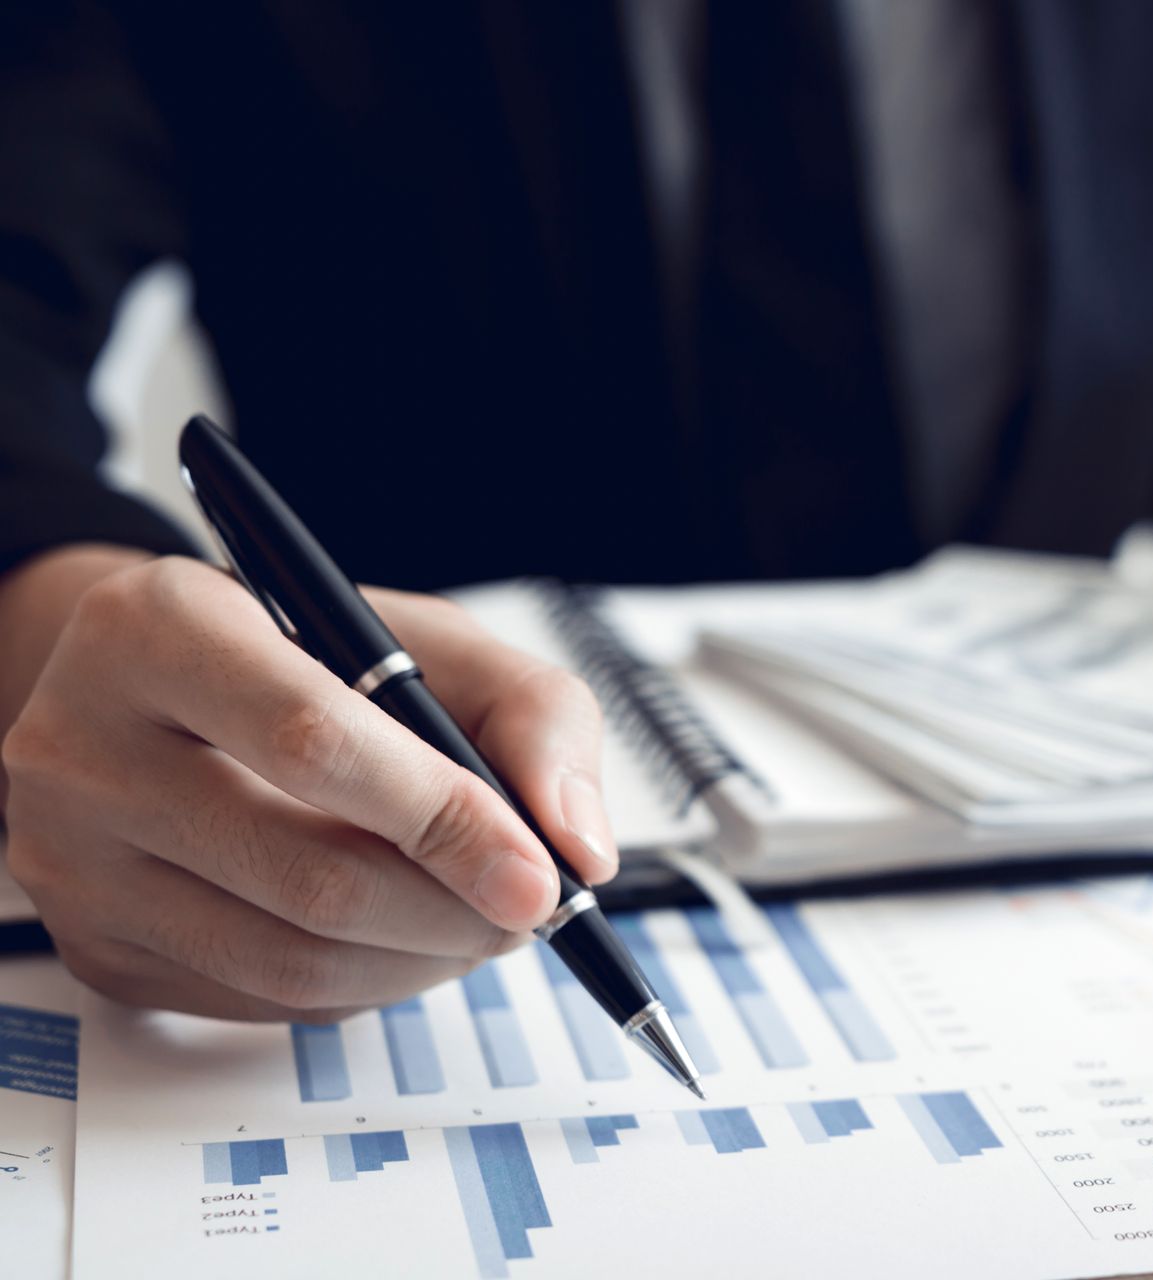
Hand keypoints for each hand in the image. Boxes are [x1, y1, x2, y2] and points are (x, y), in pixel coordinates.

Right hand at [1, 551, 619, 1021]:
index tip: (540, 874)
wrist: (160, 694)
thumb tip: (578, 847)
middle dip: (456, 910)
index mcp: (158, 629)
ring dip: (425, 961)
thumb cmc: (307, 655)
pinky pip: (264, 1001)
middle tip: (532, 907)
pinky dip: (369, 984)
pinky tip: (404, 937)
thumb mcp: (429, 638)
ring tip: (482, 921)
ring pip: (290, 960)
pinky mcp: (97, 948)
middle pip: (310, 874)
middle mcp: (83, 745)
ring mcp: (74, 861)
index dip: (446, 820)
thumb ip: (533, 714)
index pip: (314, 743)